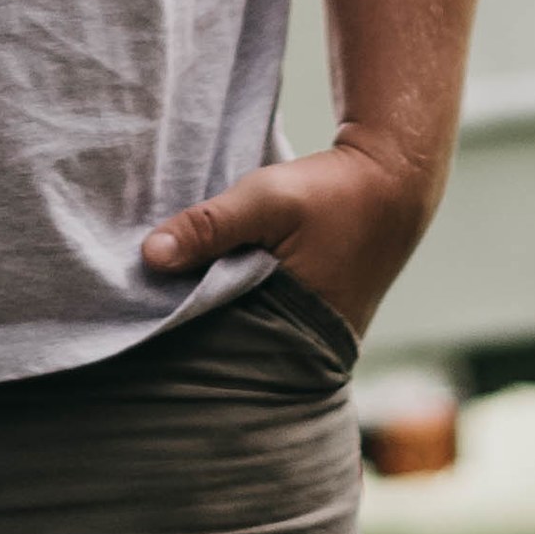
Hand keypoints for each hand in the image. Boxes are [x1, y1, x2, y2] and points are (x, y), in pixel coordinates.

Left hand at [139, 127, 436, 348]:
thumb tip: (149, 256)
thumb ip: (210, 225)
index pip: (219, 351)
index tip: (140, 315)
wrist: (394, 182)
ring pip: (244, 334)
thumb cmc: (332, 193)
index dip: (179, 332)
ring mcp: (312, 338)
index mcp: (294, 333)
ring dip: (214, 315)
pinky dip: (235, 303)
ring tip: (174, 293)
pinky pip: (260, 320)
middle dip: (192, 329)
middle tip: (146, 308)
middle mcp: (304, 349)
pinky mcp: (312, 320)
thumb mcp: (266, 199)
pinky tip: (211, 282)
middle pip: (229, 348)